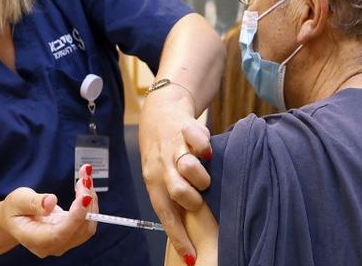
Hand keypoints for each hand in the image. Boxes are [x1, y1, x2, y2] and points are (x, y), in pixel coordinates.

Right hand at [0, 164, 98, 257]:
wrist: (15, 219)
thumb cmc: (14, 210)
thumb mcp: (17, 201)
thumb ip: (33, 202)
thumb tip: (51, 202)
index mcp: (36, 240)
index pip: (62, 233)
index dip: (76, 215)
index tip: (85, 196)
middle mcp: (53, 246)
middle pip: (80, 228)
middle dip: (86, 201)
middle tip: (85, 178)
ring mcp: (64, 242)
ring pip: (88, 225)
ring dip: (91, 200)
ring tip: (86, 178)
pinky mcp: (72, 235)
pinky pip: (87, 221)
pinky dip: (90, 203)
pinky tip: (85, 187)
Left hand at [140, 86, 212, 263]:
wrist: (159, 110)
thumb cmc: (162, 151)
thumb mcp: (159, 175)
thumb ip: (171, 197)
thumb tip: (185, 231)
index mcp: (154, 180)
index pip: (165, 213)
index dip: (178, 236)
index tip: (191, 256)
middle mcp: (161, 165)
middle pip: (176, 190)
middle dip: (192, 200)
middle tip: (200, 200)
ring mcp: (173, 145)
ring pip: (188, 166)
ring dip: (200, 175)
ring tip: (205, 177)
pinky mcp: (186, 127)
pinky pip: (199, 139)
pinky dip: (205, 146)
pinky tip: (207, 151)